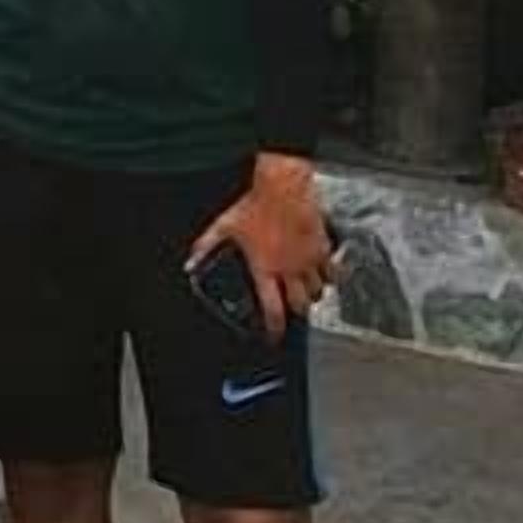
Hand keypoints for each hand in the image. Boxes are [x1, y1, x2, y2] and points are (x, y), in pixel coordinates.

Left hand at [188, 153, 333, 332]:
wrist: (284, 186)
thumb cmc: (256, 204)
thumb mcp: (224, 226)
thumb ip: (206, 246)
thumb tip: (191, 260)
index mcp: (266, 269)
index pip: (273, 309)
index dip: (274, 328)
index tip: (274, 336)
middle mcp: (291, 269)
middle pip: (301, 304)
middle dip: (297, 312)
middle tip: (291, 311)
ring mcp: (310, 259)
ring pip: (319, 289)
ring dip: (312, 295)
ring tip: (306, 294)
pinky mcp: (324, 246)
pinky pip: (332, 270)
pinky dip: (328, 276)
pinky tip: (323, 273)